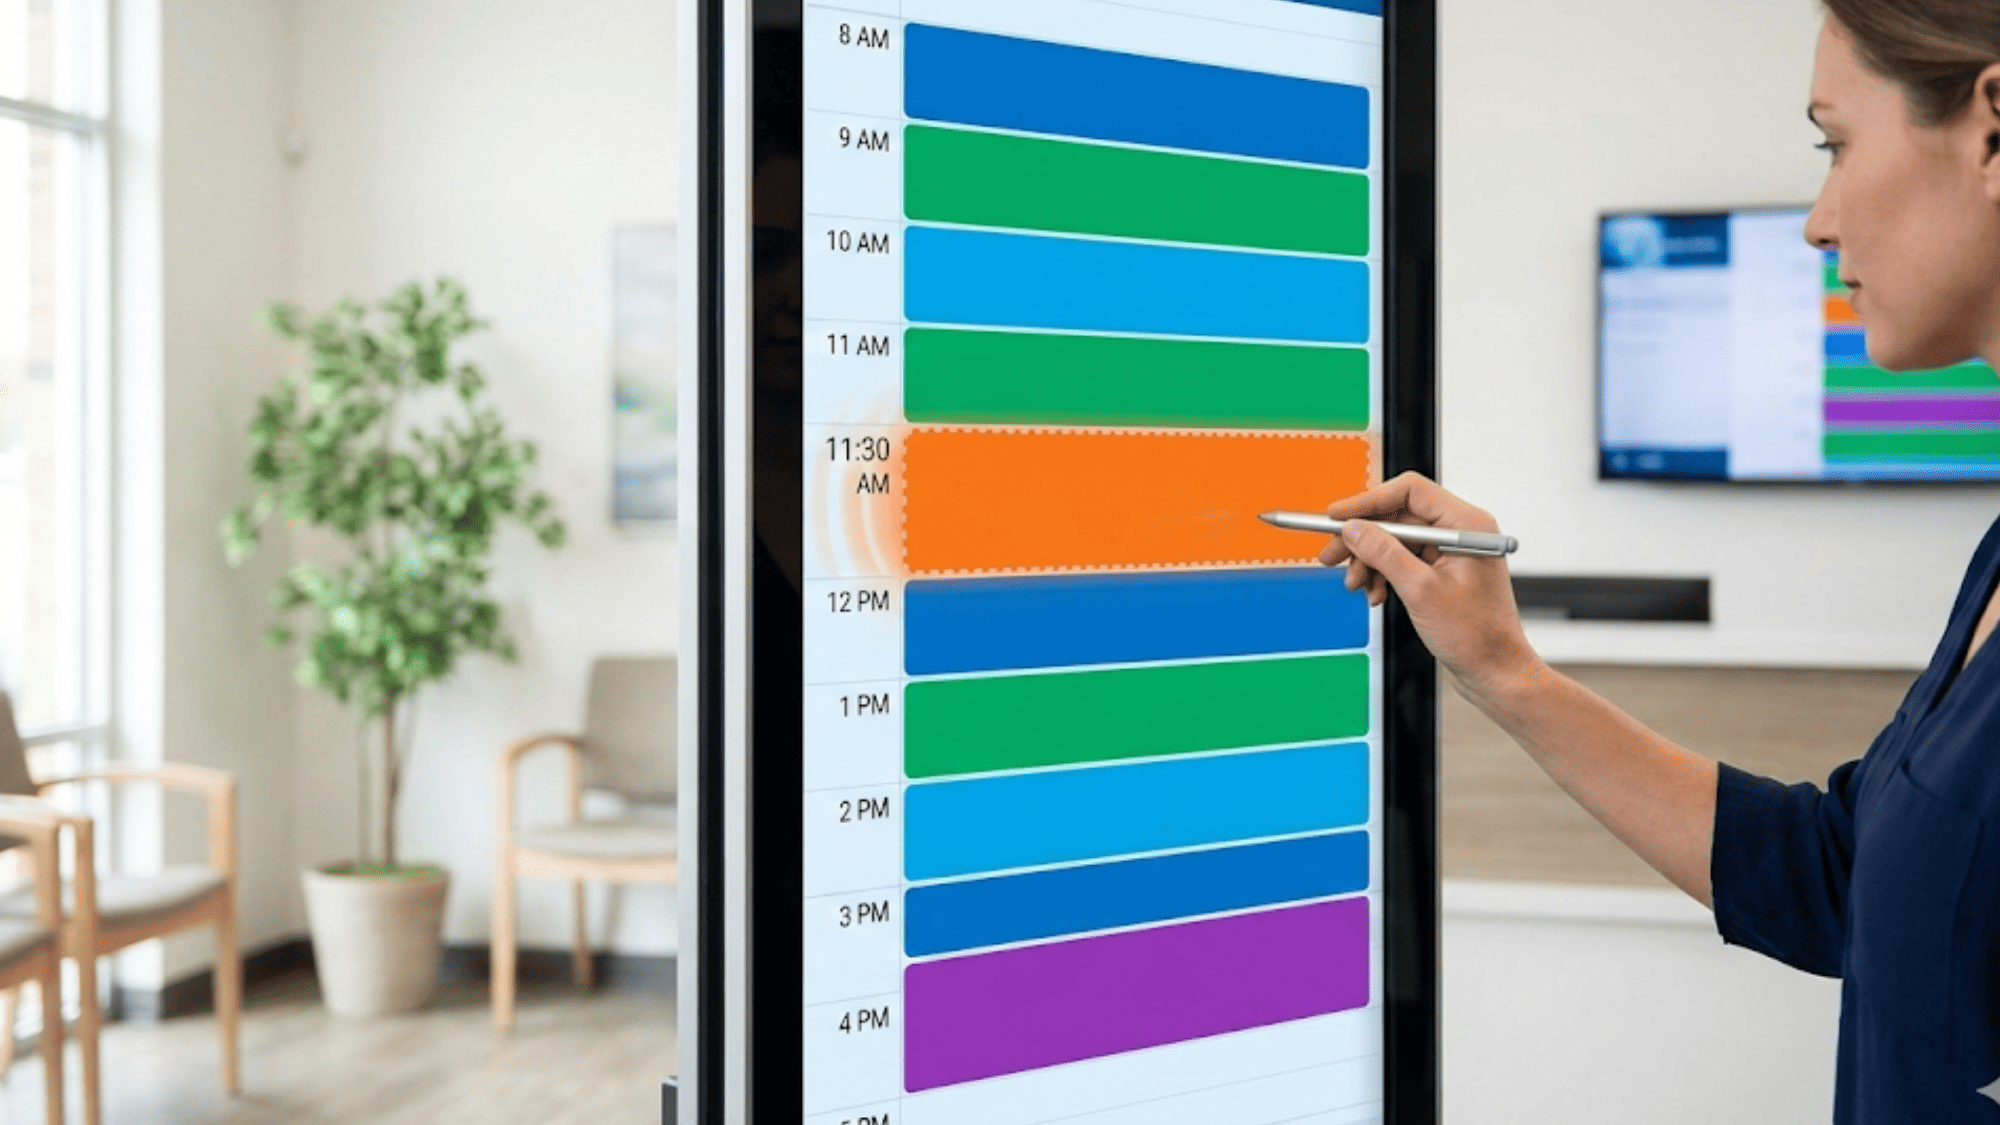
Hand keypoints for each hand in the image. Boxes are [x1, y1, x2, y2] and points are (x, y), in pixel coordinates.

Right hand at [1317, 472, 1546, 701]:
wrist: (1494, 671)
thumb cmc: (1477, 636)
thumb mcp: (1421, 591)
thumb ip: (1384, 554)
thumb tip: (1354, 529)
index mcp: (1466, 524)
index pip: (1409, 492)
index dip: (1368, 501)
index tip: (1337, 516)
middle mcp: (1459, 532)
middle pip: (1397, 517)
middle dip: (1362, 539)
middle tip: (1332, 555)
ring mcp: (1449, 552)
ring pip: (1395, 541)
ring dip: (1369, 561)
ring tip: (1356, 585)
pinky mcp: (1441, 571)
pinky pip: (1402, 560)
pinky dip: (1382, 574)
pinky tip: (1374, 594)